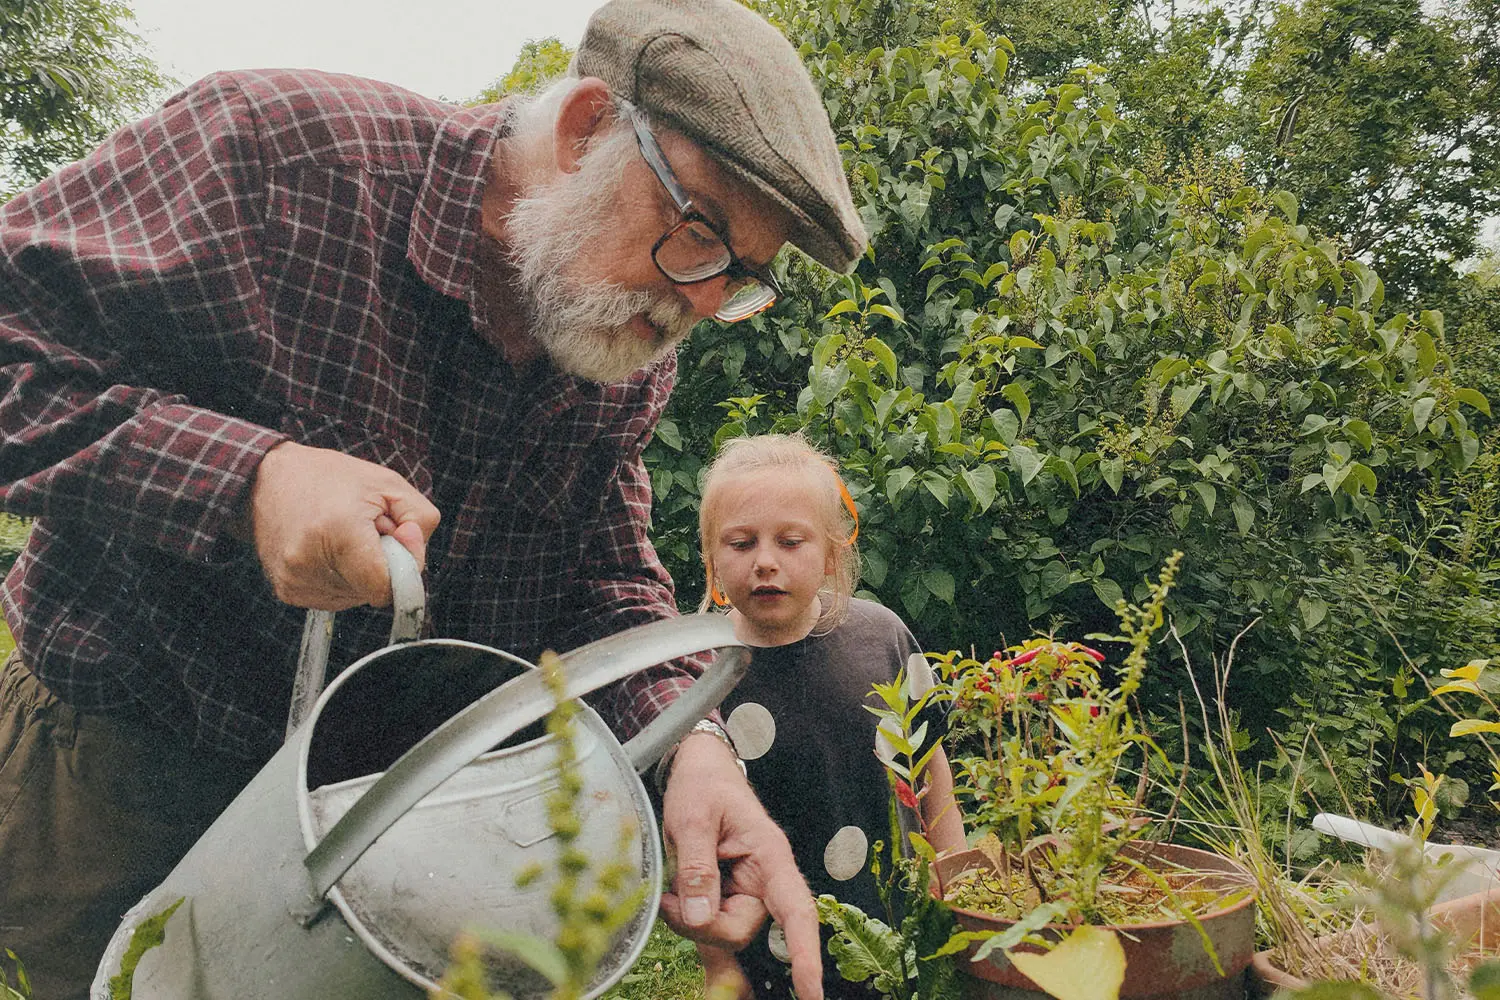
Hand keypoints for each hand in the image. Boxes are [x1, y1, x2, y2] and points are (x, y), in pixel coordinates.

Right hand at [247, 441, 439, 609]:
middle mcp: (309, 563)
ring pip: (356, 597)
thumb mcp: (389, 484)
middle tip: (362, 530)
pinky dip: (341, 577)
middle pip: (373, 592)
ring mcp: (295, 581)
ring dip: (359, 572)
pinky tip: (326, 550)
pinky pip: (335, 597)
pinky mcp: (287, 591)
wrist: (267, 479)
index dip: (402, 566)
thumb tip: (414, 557)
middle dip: (380, 564)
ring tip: (341, 536)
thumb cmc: (331, 479)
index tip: (394, 539)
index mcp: (339, 533)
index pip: (385, 587)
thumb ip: (420, 521)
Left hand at [658, 733, 823, 999]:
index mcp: (770, 855)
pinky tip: (675, 899)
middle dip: (702, 926)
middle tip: (667, 900)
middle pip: (742, 929)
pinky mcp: (728, 894)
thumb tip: (698, 917)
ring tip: (670, 888)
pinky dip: (689, 917)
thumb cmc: (702, 785)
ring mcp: (747, 889)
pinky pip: (712, 922)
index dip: (805, 953)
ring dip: (690, 920)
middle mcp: (765, 878)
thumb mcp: (692, 819)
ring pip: (723, 930)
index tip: (811, 992)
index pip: (796, 910)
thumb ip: (697, 867)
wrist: (698, 769)